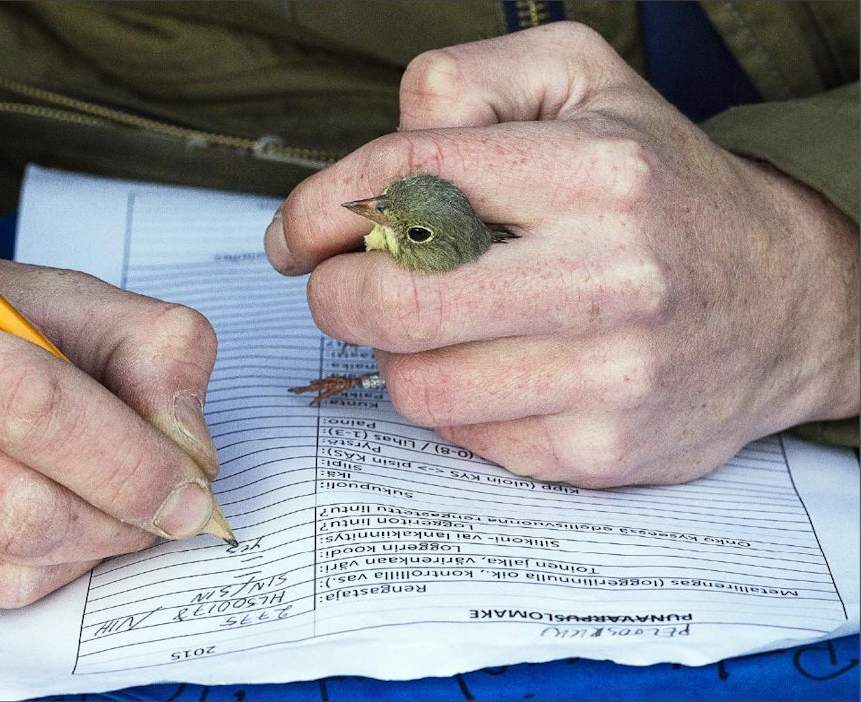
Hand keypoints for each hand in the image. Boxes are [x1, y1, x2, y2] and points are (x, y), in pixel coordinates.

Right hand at [0, 230, 218, 612]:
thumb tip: (189, 451)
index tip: (191, 490)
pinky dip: (36, 570)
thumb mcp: (63, 295)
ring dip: (87, 551)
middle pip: (19, 510)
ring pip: (3, 572)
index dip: (131, 462)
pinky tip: (36, 518)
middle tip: (164, 508)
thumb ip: (152, 348)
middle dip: (121, 520)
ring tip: (105, 506)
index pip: (33, 409)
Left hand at [266, 23, 858, 487]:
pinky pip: (464, 438)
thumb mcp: (586, 84)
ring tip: (435, 325)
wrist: (787, 303)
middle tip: (341, 286)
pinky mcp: (598, 452)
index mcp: (595, 172)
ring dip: (398, 354)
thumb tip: (375, 160)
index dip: (321, 209)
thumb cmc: (667, 192)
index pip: (406, 180)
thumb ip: (470, 85)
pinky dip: (454, 401)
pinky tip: (491, 367)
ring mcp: (607, 378)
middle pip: (395, 302)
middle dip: (336, 295)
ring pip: (417, 385)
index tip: (299, 234)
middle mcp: (608, 277)